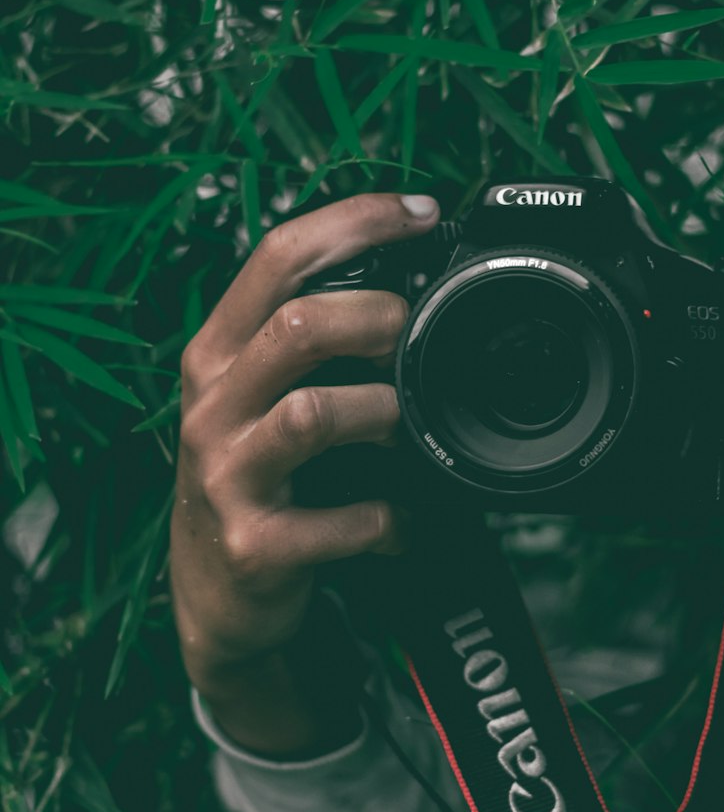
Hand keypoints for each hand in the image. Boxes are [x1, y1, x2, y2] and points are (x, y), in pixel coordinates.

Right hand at [169, 191, 439, 754]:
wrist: (217, 597)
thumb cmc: (256, 477)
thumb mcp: (258, 396)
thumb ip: (308, 340)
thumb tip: (407, 279)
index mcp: (218, 353)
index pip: (278, 256)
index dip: (355, 221)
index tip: (423, 214)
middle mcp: (212, 405)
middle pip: (297, 326)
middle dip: (378, 318)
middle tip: (417, 333)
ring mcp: (228, 478)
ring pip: (315, 416)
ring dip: (385, 415)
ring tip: (408, 429)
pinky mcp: (256, 546)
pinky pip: (345, 521)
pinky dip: (394, 519)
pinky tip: (407, 521)